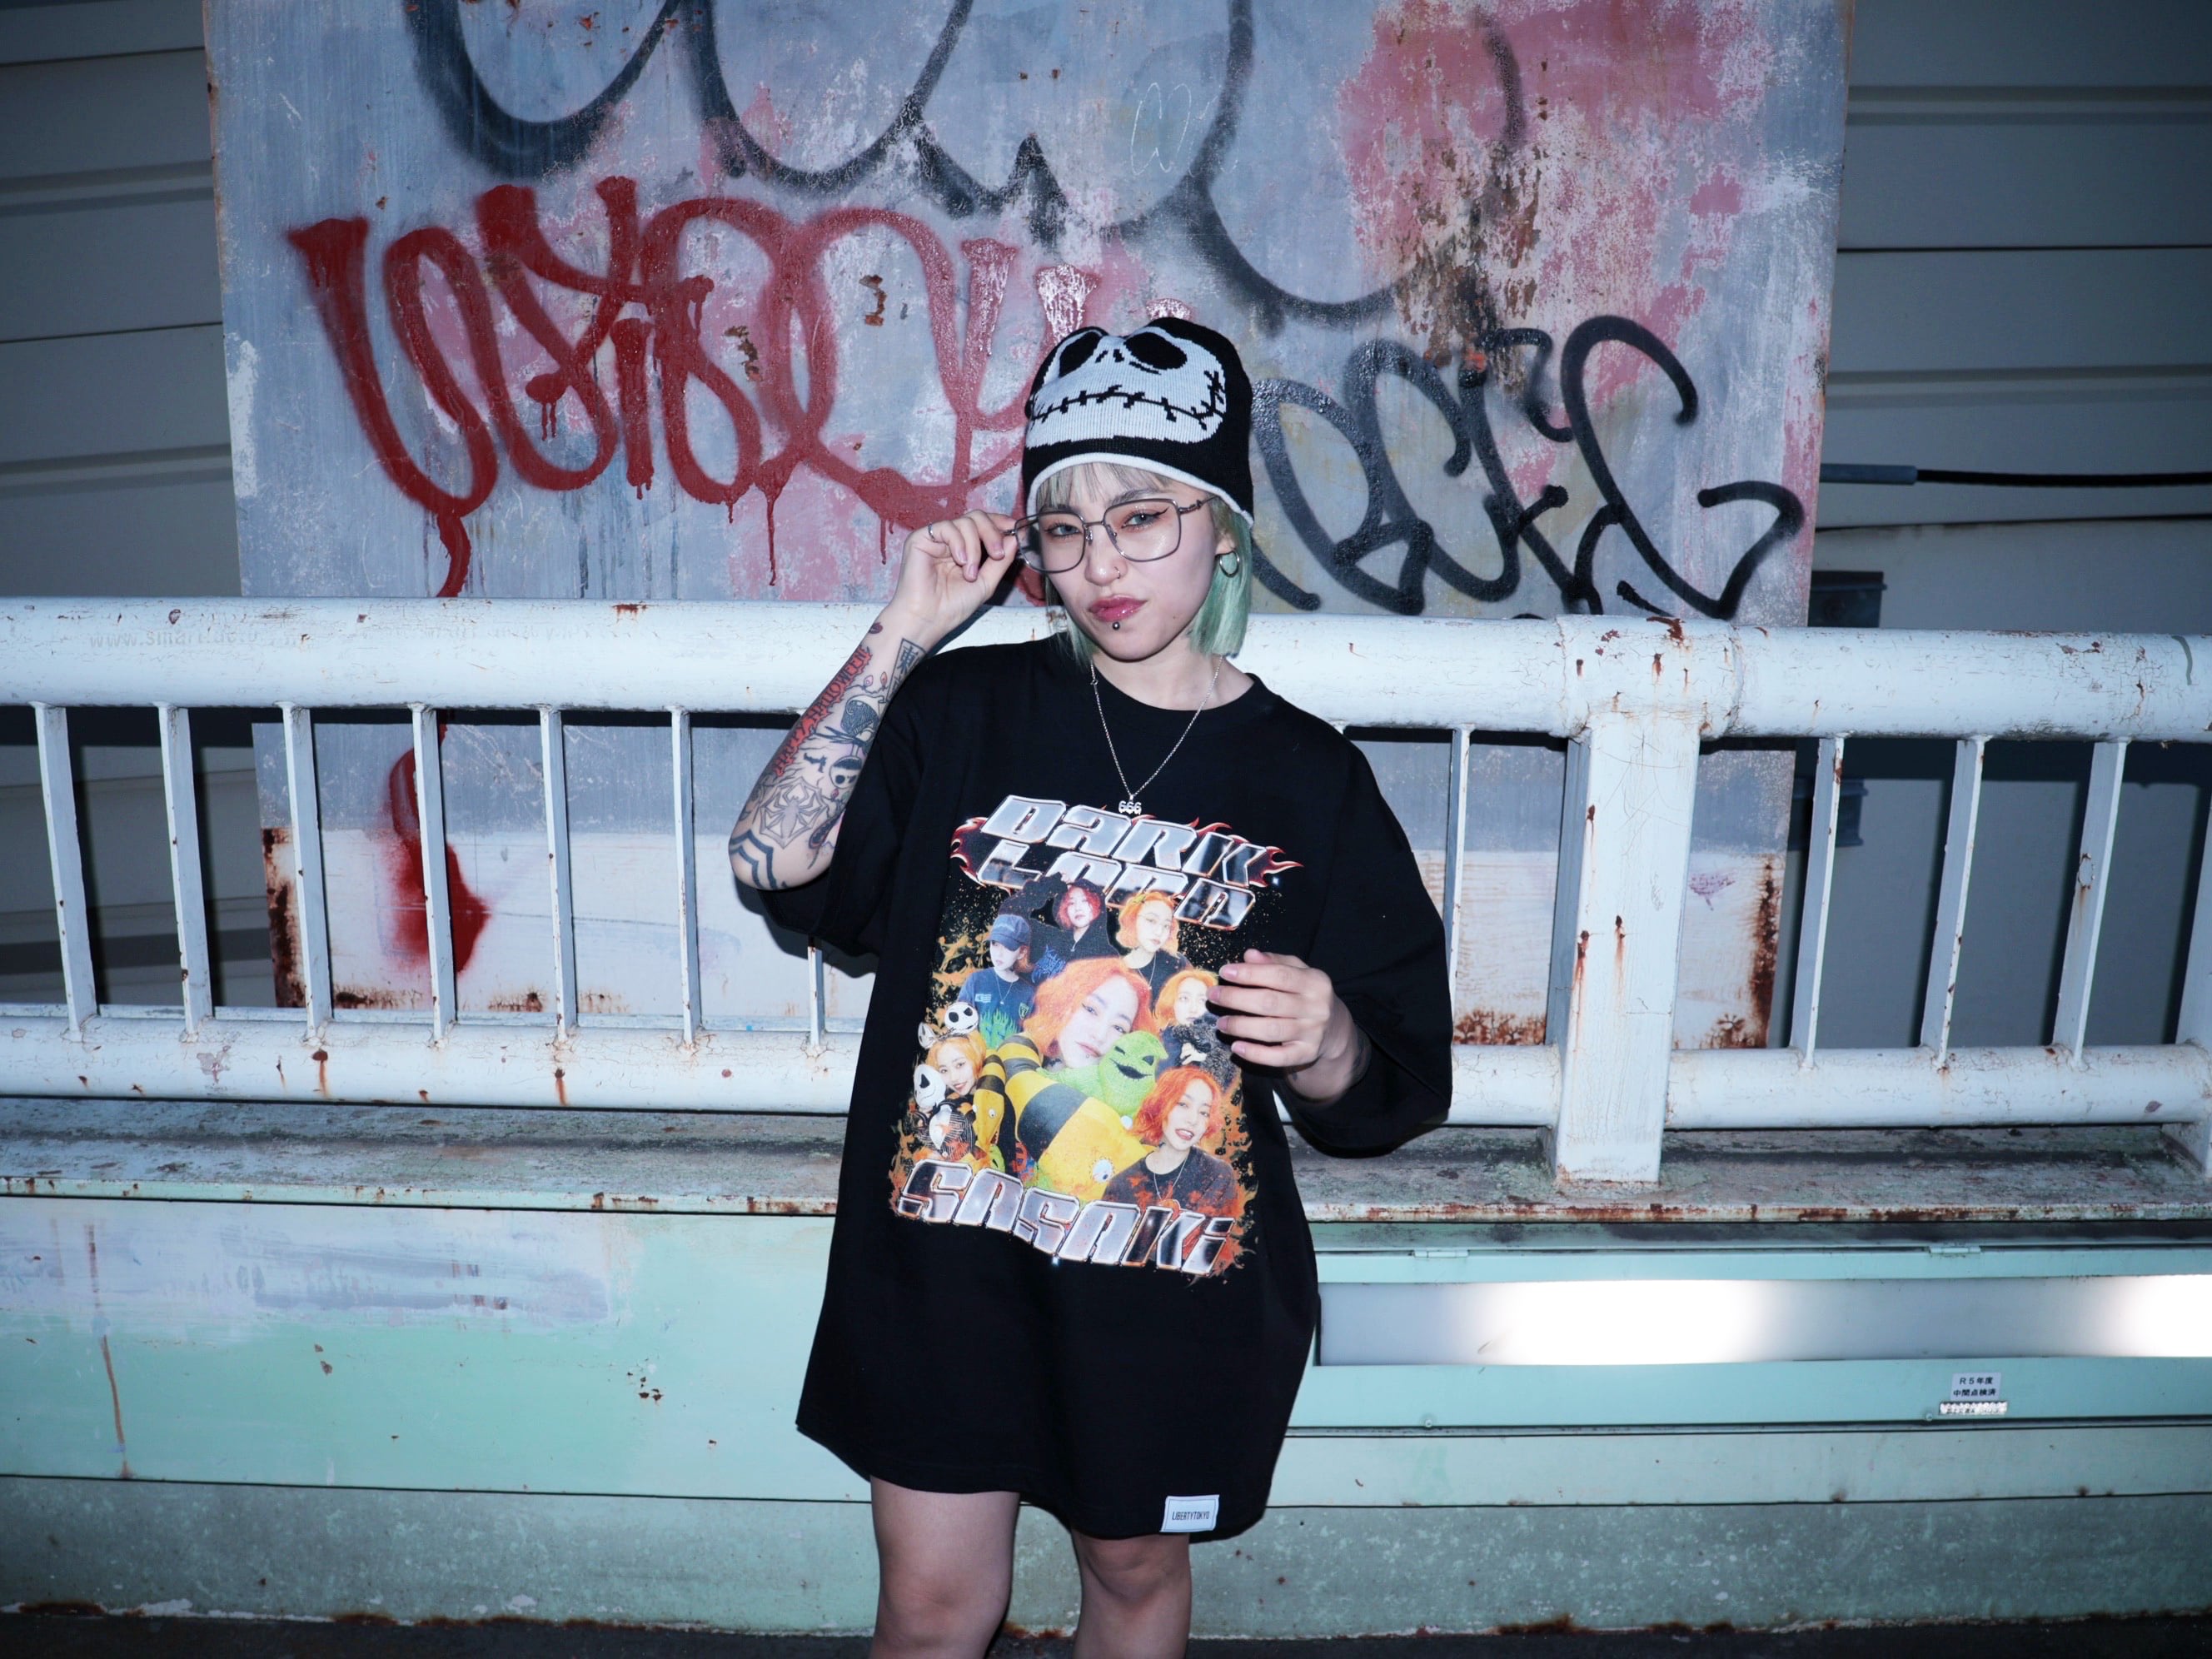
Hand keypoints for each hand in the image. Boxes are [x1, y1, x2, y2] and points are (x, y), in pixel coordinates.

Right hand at [884, 508, 1018, 646]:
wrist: (928, 620)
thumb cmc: (952, 606)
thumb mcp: (986, 583)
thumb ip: (1000, 561)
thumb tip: (1015, 538)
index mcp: (964, 548)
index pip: (983, 525)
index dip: (999, 523)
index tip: (1015, 530)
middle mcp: (950, 540)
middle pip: (976, 517)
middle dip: (992, 533)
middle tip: (997, 554)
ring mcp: (935, 538)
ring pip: (965, 522)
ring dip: (974, 547)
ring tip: (970, 572)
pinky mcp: (920, 538)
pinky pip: (947, 527)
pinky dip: (959, 543)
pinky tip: (959, 562)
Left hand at [1211, 948, 1363, 1098]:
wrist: (1334, 1031)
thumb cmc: (1306, 995)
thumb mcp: (1298, 973)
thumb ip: (1274, 962)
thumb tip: (1249, 955)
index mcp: (1315, 981)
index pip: (1279, 975)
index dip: (1249, 974)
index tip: (1225, 973)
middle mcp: (1317, 1007)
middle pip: (1270, 1002)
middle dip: (1237, 999)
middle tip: (1213, 996)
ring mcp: (1312, 1033)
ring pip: (1271, 1030)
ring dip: (1241, 1026)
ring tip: (1221, 1022)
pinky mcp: (1306, 1054)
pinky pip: (1277, 1057)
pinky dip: (1255, 1054)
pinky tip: (1236, 1047)